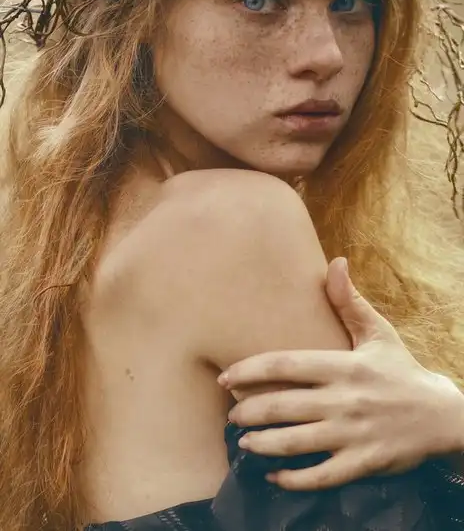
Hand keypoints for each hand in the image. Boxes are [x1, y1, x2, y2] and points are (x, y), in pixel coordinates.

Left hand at [217, 257, 463, 490]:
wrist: (442, 414)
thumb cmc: (400, 369)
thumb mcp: (378, 332)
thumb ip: (349, 301)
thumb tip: (335, 262)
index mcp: (343, 365)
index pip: (286, 364)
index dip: (250, 370)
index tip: (225, 377)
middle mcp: (344, 400)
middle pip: (283, 405)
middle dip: (249, 411)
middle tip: (231, 415)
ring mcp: (353, 434)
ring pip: (296, 443)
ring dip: (263, 445)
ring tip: (243, 443)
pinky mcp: (363, 462)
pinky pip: (322, 476)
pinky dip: (295, 480)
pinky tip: (275, 477)